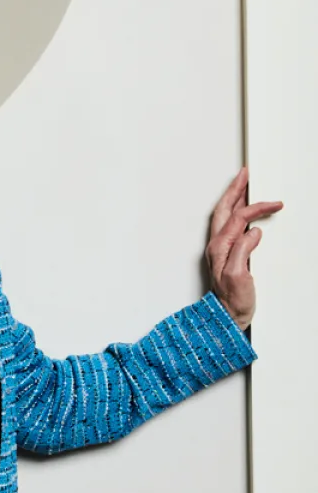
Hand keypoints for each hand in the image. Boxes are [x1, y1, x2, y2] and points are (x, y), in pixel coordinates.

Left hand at [206, 166, 282, 330]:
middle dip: (235, 190)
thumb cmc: (232, 301)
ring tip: (244, 185)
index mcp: (220, 247)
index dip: (256, 207)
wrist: (225, 318)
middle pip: (224, 210)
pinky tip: (245, 212)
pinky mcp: (226, 255)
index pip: (238, 218)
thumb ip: (243, 251)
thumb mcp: (240, 276)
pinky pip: (230, 226)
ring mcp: (220, 250)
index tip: (275, 204)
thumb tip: (253, 231)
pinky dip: (237, 213)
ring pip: (225, 216)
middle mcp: (217, 246)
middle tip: (246, 174)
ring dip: (234, 198)